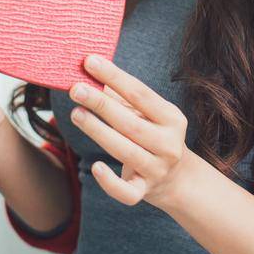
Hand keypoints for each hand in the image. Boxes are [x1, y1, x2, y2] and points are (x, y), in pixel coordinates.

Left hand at [68, 53, 201, 212]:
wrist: (177, 179)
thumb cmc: (153, 135)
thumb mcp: (148, 114)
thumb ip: (123, 96)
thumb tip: (91, 72)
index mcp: (171, 118)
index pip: (140, 94)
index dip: (115, 76)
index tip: (89, 61)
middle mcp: (168, 144)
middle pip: (131, 123)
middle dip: (102, 104)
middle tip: (76, 88)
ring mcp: (157, 169)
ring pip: (126, 152)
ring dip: (99, 132)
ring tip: (76, 114)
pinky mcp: (144, 191)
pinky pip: (127, 192)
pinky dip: (111, 182)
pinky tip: (96, 167)